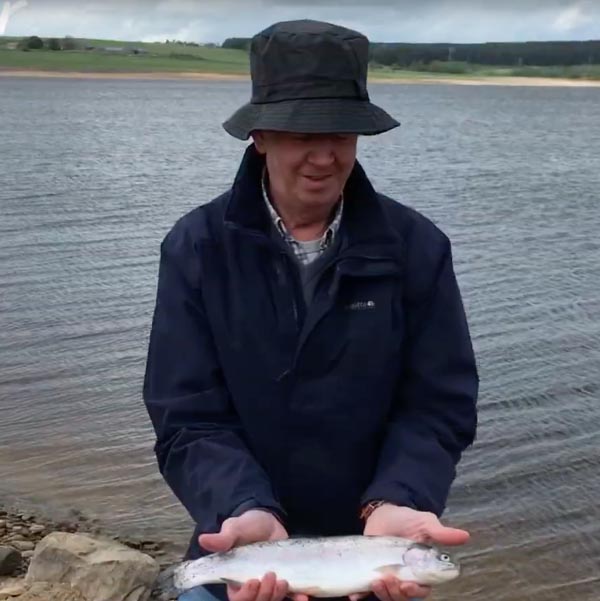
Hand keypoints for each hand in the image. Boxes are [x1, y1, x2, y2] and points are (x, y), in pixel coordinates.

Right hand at [198, 510, 308, 600]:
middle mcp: (251, 588)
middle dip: (265, 596)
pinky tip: (303, 597)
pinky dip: (296, 599)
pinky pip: (290, 598)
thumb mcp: (234, 529)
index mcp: (234, 580)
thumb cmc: (246, 526)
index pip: (237, 599)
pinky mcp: (285, 582)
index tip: (253, 581)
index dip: (245, 596)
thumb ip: (222, 538)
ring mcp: (269, 587)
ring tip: (285, 582)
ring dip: (279, 598)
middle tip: (272, 576)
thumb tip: (204, 540)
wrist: (266, 520)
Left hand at [350, 504, 468, 600]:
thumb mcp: (425, 523)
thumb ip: (442, 533)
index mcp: (420, 570)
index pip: (422, 589)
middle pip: (404, 596)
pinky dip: (360, 594)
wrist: (386, 512)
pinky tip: (355, 595)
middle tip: (390, 580)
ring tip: (376, 581)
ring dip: (382, 593)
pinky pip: (365, 589)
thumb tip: (465, 536)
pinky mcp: (369, 572)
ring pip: (387, 596)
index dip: (416, 590)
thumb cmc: (409, 519)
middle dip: (397, 593)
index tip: (408, 584)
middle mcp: (404, 577)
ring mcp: (387, 575)